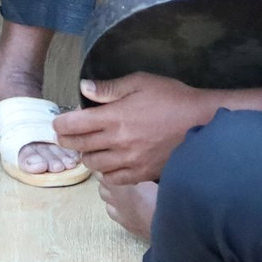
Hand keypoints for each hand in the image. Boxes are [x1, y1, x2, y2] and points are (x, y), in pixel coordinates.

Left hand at [50, 74, 213, 185]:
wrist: (203, 122)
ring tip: (88, 148)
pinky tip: (108, 163)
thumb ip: (110, 88)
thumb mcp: (141, 82)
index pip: (74, 124)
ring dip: (87, 156)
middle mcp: (118, 141)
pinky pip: (114, 179)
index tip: (59, 123)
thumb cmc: (172, 98)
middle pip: (80, 145)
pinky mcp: (142, 173)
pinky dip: (105, 172)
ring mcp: (130, 160)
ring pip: (94, 165)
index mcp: (115, 117)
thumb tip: (84, 88)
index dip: (61, 124)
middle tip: (66, 136)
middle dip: (67, 140)